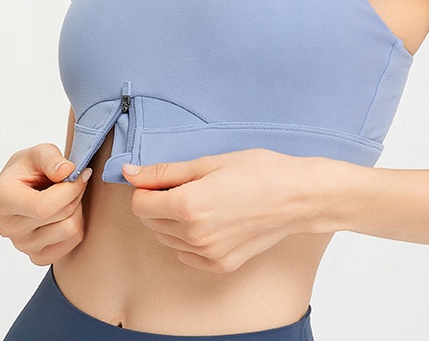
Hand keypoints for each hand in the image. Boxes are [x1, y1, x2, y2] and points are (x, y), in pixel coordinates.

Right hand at [0, 143, 91, 265]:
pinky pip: (73, 242)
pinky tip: (67, 212)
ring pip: (70, 230)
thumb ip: (51, 158)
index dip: (70, 189)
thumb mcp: (39, 152)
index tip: (81, 173)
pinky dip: (77, 224)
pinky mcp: (38, 256)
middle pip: (61, 216)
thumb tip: (67, 171)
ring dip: (78, 208)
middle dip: (76, 193)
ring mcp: (22, 245)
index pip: (43, 207)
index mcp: (2, 199)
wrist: (26, 186)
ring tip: (68, 196)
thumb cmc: (30, 168)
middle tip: (74, 180)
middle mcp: (8, 227)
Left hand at [122, 148, 349, 273]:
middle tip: (188, 185)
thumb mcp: (209, 162)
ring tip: (202, 200)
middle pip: (151, 221)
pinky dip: (188, 238)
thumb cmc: (258, 171)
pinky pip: (186, 253)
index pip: (140, 204)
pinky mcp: (220, 265)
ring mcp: (207, 255)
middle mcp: (194, 236)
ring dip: (172, 220)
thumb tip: (130, 173)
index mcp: (188, 206)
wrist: (297, 197)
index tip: (162, 178)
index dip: (146, 188)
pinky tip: (211, 220)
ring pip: (167, 238)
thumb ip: (166, 171)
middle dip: (159, 202)